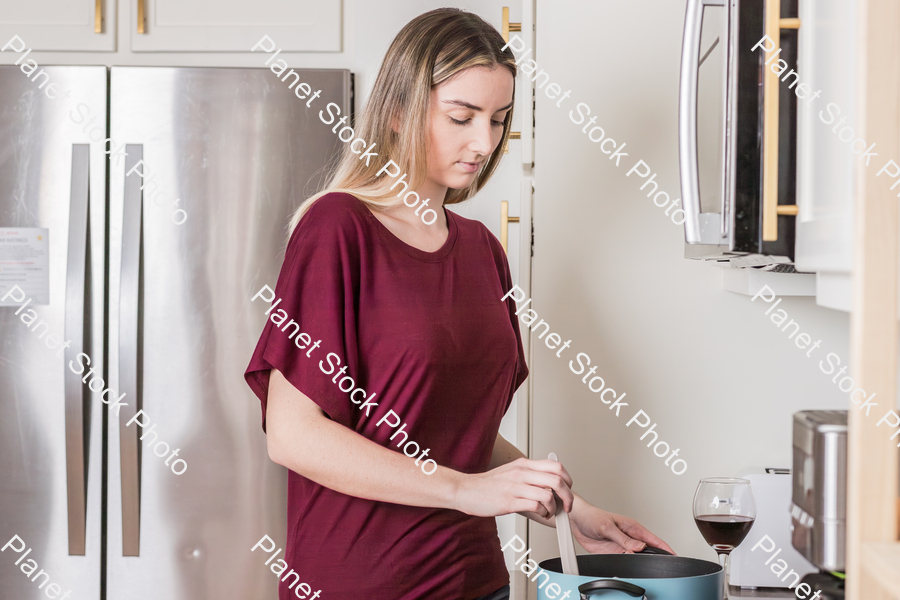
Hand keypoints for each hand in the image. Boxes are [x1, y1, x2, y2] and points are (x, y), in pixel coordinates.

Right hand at [454, 457, 574, 518]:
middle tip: (567, 505)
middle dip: (567, 495)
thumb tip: (547, 482)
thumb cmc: (487, 484)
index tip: (568, 489)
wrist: (465, 490)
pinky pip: (535, 506)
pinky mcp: (509, 502)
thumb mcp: (511, 471)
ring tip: (550, 512)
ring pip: (548, 493)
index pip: (556, 466)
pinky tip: (539, 514)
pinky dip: (543, 512)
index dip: (567, 479)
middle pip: (557, 479)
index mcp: (523, 464)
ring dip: (554, 507)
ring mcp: (515, 487)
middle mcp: (521, 473)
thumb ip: (528, 474)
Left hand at [570, 502, 674, 554]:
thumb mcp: (608, 526)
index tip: (673, 555)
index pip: (653, 539)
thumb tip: (640, 546)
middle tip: (651, 562)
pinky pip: (623, 561)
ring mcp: (622, 546)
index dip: (665, 547)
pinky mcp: (613, 552)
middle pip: (647, 551)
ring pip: (636, 557)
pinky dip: (626, 563)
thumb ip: (624, 538)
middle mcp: (629, 537)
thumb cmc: (592, 516)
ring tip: (628, 557)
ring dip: (636, 561)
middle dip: (651, 557)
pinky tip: (623, 562)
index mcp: (632, 527)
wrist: (577, 520)